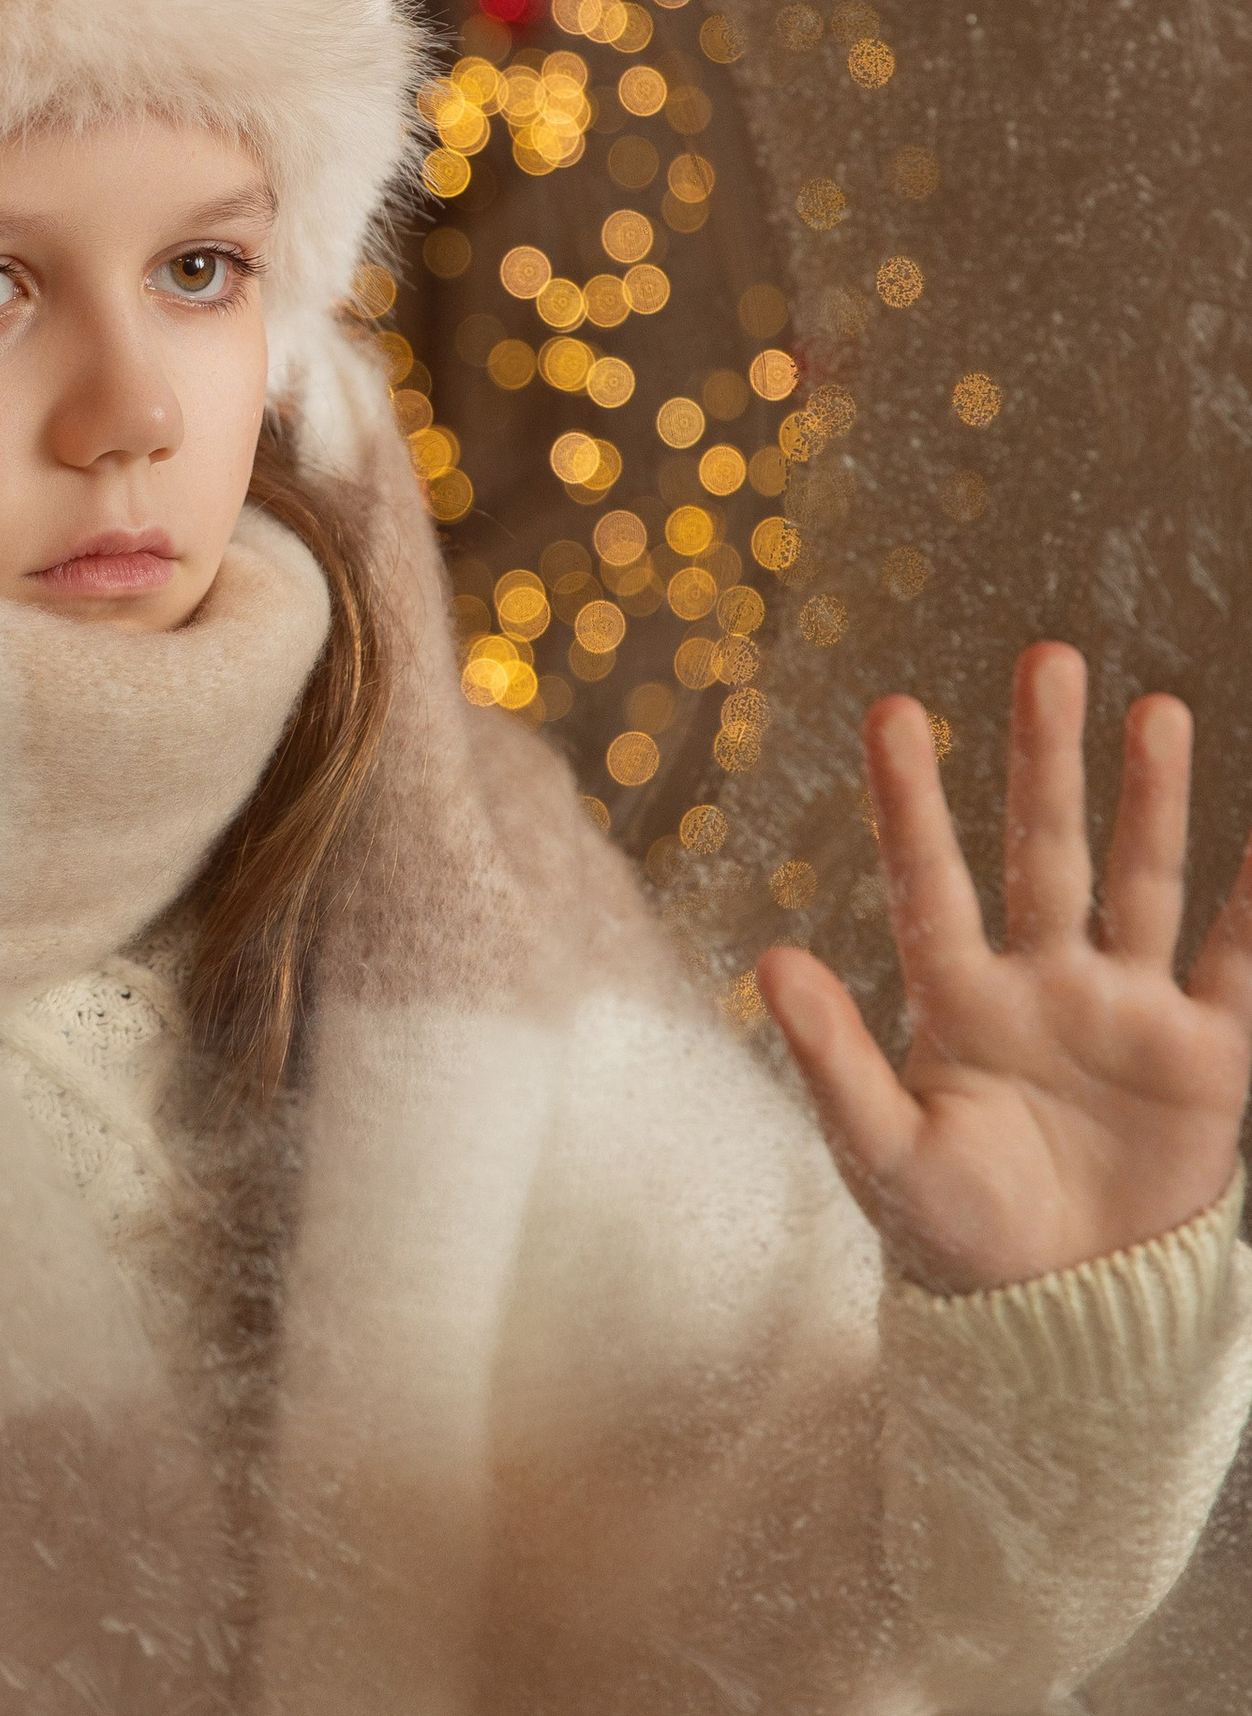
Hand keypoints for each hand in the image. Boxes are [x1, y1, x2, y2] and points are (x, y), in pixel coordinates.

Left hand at [757, 644, 1251, 1292]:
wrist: (1060, 1314)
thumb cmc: (951, 1232)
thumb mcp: (883, 1149)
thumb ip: (832, 1056)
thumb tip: (768, 960)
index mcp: (954, 998)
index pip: (929, 876)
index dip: (910, 797)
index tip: (892, 708)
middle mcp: (1040, 981)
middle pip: (1042, 848)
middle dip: (1045, 757)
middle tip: (1048, 658)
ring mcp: (1125, 1012)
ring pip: (1140, 882)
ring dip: (1149, 800)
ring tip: (1155, 708)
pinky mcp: (1205, 1060)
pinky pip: (1239, 967)